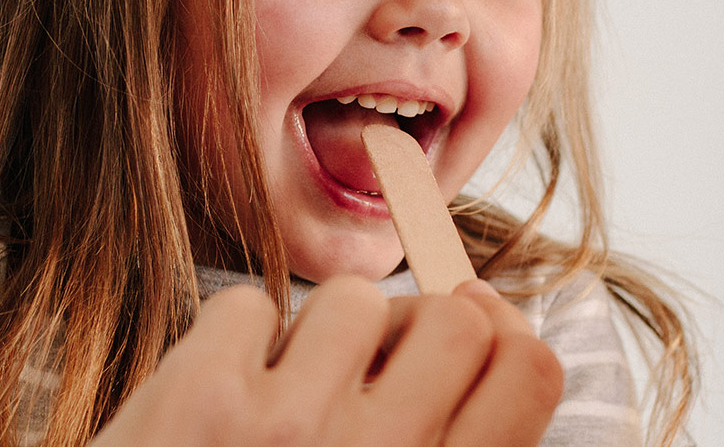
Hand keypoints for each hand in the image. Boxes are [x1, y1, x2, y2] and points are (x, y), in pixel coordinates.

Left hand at [88, 276, 564, 446]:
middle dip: (417, 332)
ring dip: (322, 337)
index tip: (472, 336)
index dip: (503, 342)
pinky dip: (232, 346)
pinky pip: (247, 306)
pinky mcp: (197, 394)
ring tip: (283, 395)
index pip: (527, 372)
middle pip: (454, 319)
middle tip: (374, 368)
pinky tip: (217, 403)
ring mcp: (287, 425)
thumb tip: (482, 333)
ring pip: (351, 299)